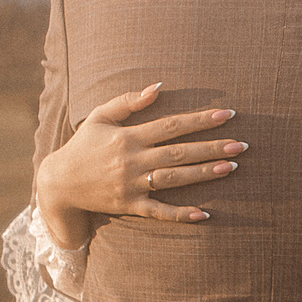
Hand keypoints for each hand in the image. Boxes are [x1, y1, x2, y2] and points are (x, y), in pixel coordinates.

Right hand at [36, 83, 246, 246]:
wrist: (58, 183)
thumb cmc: (83, 146)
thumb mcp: (100, 116)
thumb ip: (128, 101)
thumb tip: (158, 86)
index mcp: (129, 136)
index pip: (172, 125)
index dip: (201, 119)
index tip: (228, 114)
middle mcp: (133, 160)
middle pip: (179, 152)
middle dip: (212, 147)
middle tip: (242, 145)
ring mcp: (132, 185)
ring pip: (174, 179)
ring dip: (203, 173)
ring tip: (231, 167)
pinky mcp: (130, 206)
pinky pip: (159, 212)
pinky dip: (181, 214)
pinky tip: (205, 214)